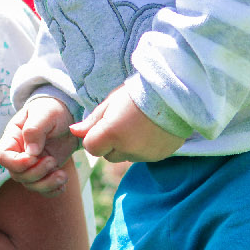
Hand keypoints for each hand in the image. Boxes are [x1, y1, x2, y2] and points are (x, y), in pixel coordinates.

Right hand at [0, 96, 78, 194]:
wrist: (67, 114)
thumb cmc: (51, 109)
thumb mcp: (44, 113)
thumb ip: (34, 130)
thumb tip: (31, 152)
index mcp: (13, 138)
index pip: (3, 157)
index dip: (17, 163)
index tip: (34, 157)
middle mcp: (19, 154)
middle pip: (17, 175)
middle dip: (36, 173)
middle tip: (53, 160)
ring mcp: (32, 165)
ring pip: (30, 184)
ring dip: (46, 184)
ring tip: (62, 175)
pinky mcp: (46, 171)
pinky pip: (44, 189)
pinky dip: (53, 190)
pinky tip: (63, 183)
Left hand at [71, 85, 186, 162]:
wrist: (176, 93)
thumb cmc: (139, 93)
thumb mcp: (111, 102)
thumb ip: (92, 121)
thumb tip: (74, 132)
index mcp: (111, 133)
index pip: (91, 148)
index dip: (94, 137)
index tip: (104, 124)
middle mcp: (127, 148)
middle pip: (108, 155)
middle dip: (111, 143)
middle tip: (123, 122)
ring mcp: (145, 155)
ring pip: (126, 157)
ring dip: (127, 146)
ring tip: (139, 124)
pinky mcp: (159, 156)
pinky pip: (143, 157)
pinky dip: (143, 147)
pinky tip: (150, 130)